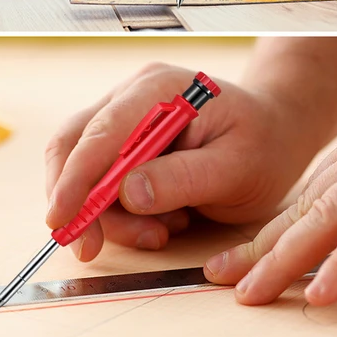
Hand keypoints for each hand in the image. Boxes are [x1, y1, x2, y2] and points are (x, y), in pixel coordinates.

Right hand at [44, 63, 304, 260]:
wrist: (274, 132)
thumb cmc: (262, 144)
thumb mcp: (235, 168)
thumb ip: (183, 178)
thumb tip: (126, 194)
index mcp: (162, 88)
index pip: (104, 130)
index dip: (76, 177)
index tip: (62, 220)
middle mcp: (136, 93)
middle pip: (77, 143)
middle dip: (79, 200)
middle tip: (94, 247)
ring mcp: (128, 113)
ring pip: (84, 165)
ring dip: (107, 211)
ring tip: (161, 231)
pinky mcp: (128, 137)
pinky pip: (102, 177)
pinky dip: (119, 208)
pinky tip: (162, 218)